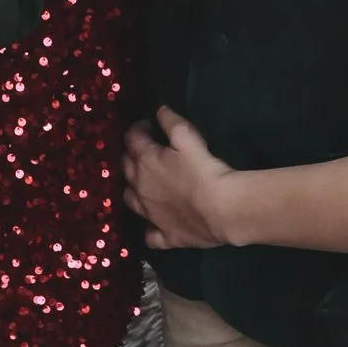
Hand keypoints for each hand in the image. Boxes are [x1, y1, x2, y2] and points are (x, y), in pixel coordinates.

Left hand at [124, 108, 244, 250]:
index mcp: (145, 161)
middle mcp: (140, 188)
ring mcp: (150, 214)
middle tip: (145, 152)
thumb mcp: (188, 136)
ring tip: (144, 185)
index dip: (138, 129)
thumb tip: (159, 111)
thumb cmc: (204, 169)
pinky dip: (151, 229)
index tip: (148, 126)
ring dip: (133, 190)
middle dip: (131, 156)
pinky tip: (157, 225)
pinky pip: (150, 235)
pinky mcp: (164, 235)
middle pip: (125, 168)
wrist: (221, 209)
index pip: (131, 139)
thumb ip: (171, 122)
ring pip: (130, 200)